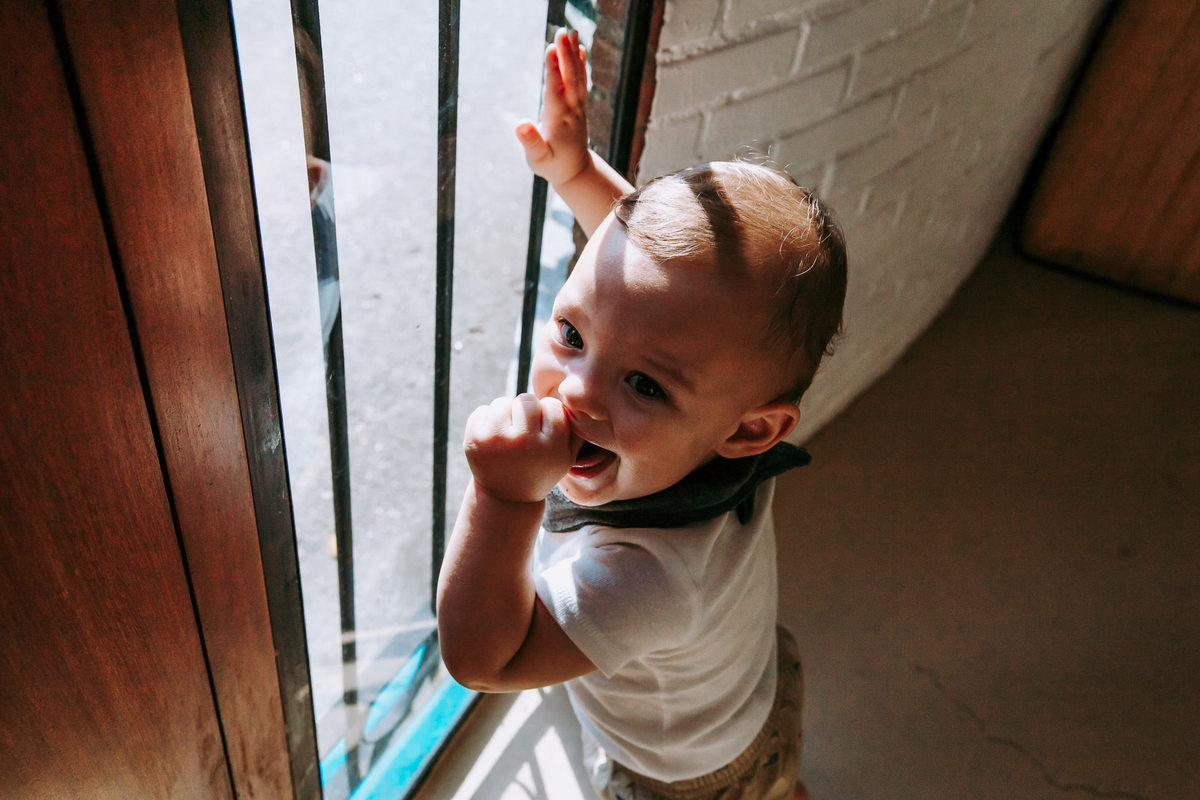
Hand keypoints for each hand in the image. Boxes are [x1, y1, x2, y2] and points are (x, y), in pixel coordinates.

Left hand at [463, 393, 577, 503]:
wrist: (507, 496)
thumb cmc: (541, 468)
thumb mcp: (566, 457)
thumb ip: (576, 429)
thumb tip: (578, 401)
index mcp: (550, 447)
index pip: (552, 406)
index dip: (548, 415)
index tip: (544, 431)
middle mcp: (523, 443)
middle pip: (526, 400)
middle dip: (526, 411)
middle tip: (525, 431)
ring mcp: (495, 441)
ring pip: (502, 402)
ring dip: (506, 414)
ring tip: (509, 435)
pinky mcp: (474, 440)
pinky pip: (482, 410)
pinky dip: (487, 421)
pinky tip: (493, 440)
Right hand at [516, 28, 590, 188]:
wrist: (575, 172)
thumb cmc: (552, 166)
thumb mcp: (537, 159)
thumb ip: (530, 142)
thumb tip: (520, 125)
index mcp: (558, 120)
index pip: (555, 90)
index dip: (554, 69)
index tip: (551, 48)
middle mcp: (571, 110)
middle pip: (569, 78)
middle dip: (565, 54)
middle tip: (562, 31)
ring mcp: (578, 107)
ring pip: (577, 76)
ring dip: (574, 53)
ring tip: (571, 31)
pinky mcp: (580, 106)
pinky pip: (581, 81)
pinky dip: (580, 63)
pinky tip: (579, 48)